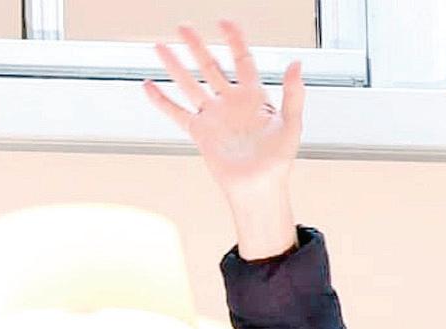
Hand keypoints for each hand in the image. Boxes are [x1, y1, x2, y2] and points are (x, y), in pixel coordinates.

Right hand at [146, 20, 303, 257]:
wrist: (259, 189)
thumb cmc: (279, 160)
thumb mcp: (291, 125)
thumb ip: (293, 94)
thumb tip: (296, 63)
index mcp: (254, 97)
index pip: (243, 60)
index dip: (234, 40)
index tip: (224, 22)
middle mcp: (231, 102)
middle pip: (210, 67)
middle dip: (196, 46)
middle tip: (182, 26)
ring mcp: (214, 117)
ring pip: (190, 85)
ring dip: (175, 66)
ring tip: (159, 46)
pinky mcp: (200, 133)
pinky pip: (177, 113)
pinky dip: (162, 101)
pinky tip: (148, 85)